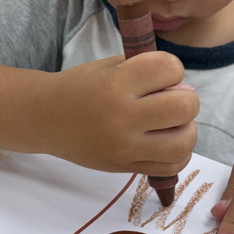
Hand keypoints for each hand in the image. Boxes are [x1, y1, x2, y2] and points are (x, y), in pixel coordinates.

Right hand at [43, 52, 199, 174]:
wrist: (47, 118)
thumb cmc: (81, 87)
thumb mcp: (110, 66)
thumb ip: (148, 72)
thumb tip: (186, 91)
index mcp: (117, 84)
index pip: (169, 68)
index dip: (173, 68)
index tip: (160, 74)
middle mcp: (122, 117)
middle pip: (184, 107)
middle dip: (186, 99)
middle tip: (172, 100)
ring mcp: (124, 147)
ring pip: (182, 142)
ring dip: (186, 129)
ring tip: (173, 124)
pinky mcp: (125, 167)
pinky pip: (171, 167)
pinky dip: (179, 154)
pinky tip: (167, 142)